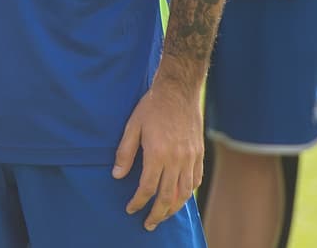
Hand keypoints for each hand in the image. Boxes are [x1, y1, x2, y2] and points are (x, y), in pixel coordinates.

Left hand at [113, 75, 201, 230]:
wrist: (178, 91)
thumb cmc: (152, 106)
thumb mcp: (132, 126)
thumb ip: (125, 152)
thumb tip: (117, 175)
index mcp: (158, 153)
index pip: (148, 187)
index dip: (138, 202)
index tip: (130, 209)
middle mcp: (177, 160)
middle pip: (168, 196)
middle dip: (157, 214)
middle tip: (148, 224)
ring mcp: (191, 158)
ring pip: (184, 192)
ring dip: (173, 208)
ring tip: (164, 216)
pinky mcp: (199, 153)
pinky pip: (195, 180)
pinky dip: (188, 192)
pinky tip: (180, 197)